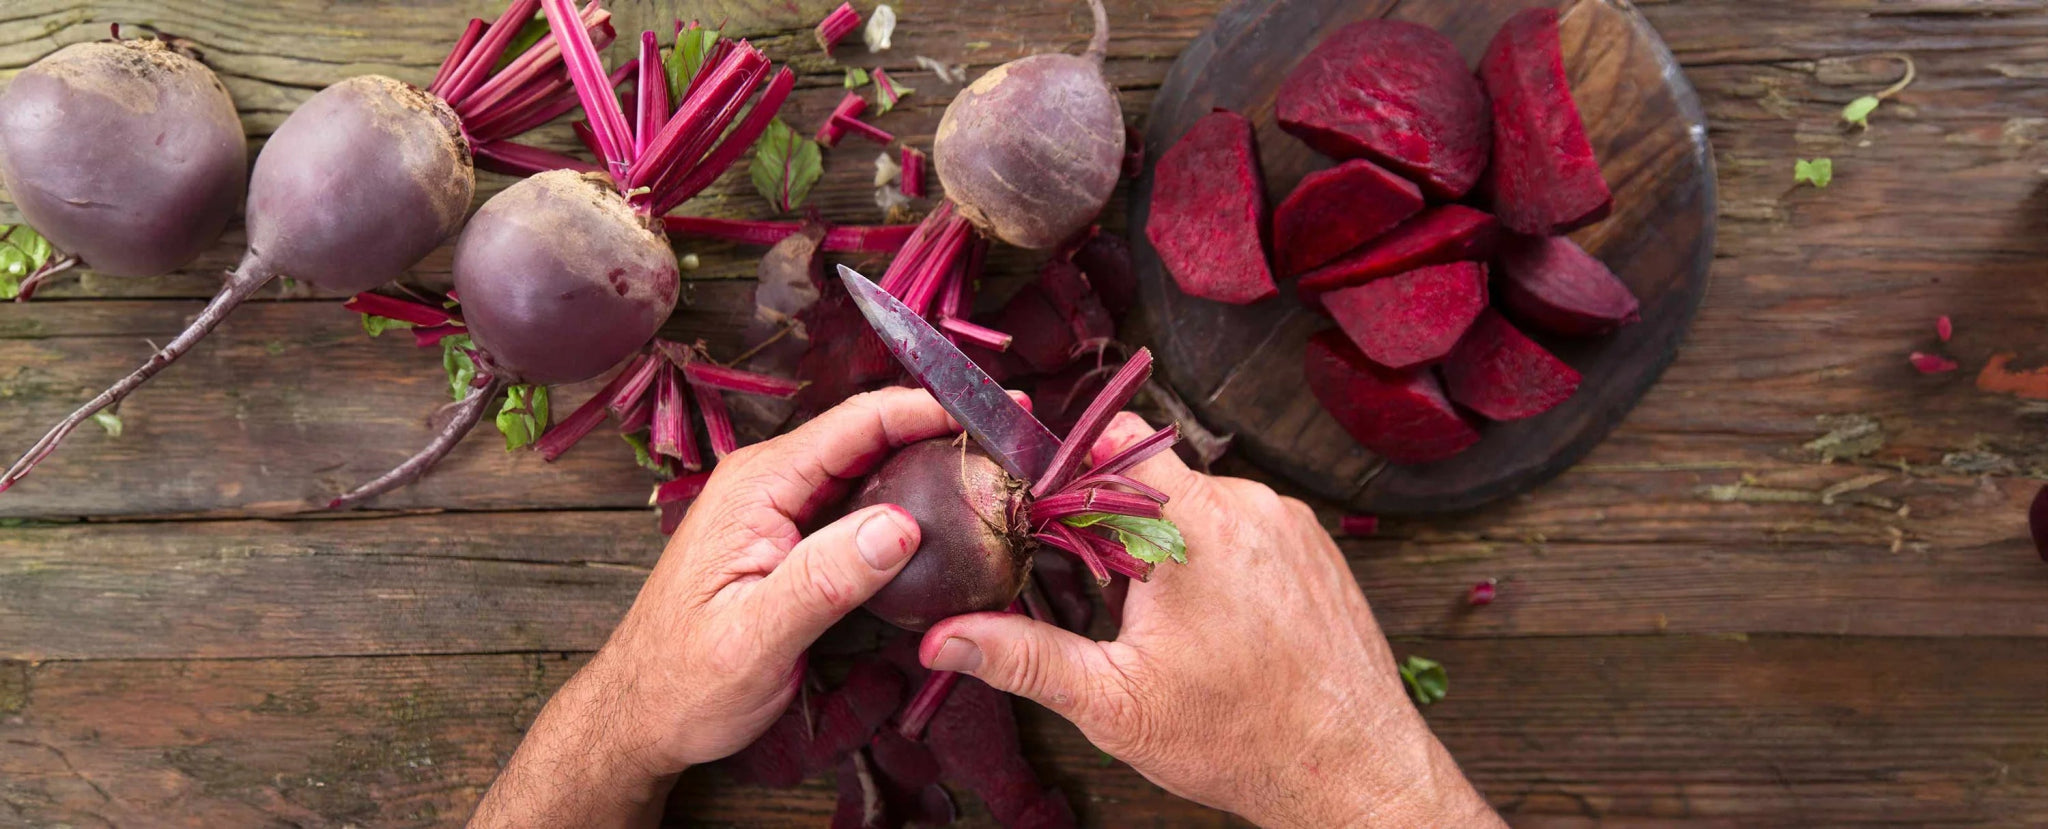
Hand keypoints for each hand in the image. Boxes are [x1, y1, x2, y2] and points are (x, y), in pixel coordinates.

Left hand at [472, 387, 972, 827]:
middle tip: (1012, 437)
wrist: (639, 718)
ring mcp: (779, 509)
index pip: (855, 425)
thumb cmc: (682, 683)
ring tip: (995, 467)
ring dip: (929, 464)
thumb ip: (824, 579)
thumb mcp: (755, 639)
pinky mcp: (791, 538)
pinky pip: (857, 505)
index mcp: (756, 487)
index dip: (928, 409)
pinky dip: (907, 502)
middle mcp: (768, 483)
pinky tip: (947, 516)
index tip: (992, 410)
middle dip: (942, 429)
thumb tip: (901, 525)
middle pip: (869, 436)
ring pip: (868, 470)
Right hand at [918, 413, 1503, 828]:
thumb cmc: (1242, 738)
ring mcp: (1287, 522)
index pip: (1113, 439)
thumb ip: (1024, 657)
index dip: (1070, 471)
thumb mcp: (1114, 703)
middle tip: (1105, 599)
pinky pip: (1245, 525)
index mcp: (1190, 526)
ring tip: (1167, 622)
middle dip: (1117, 526)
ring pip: (1199, 503)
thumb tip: (947, 638)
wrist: (1352, 768)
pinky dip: (1218, 558)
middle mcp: (1245, 506)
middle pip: (1153, 477)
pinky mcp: (1314, 544)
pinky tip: (1215, 621)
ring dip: (1170, 544)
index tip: (1047, 519)